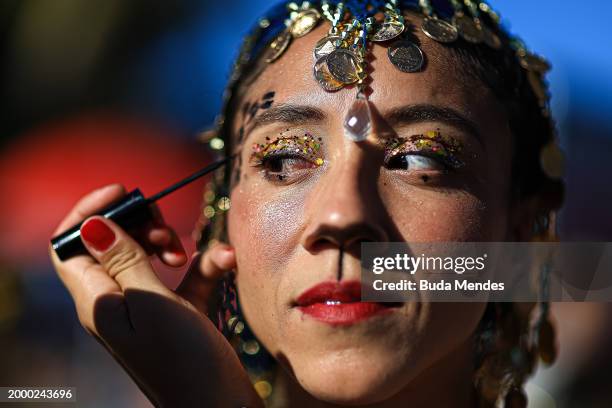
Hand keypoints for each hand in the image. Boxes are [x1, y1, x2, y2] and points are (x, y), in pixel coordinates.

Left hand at [49, 184, 261, 407]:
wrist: (218, 405)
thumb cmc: (183, 360)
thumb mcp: (150, 303)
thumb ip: (122, 261)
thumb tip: (91, 223)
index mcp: (97, 299)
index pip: (71, 243)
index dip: (90, 212)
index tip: (124, 191)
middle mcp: (116, 301)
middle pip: (112, 243)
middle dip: (138, 224)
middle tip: (165, 230)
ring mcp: (147, 307)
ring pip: (147, 256)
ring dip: (169, 242)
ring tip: (187, 253)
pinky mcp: (177, 313)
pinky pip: (183, 278)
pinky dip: (201, 264)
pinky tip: (224, 260)